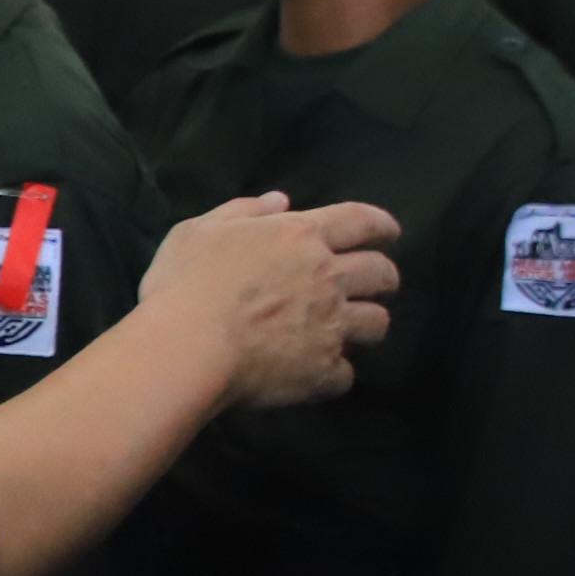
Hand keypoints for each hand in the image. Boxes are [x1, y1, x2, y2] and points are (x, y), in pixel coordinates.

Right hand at [138, 193, 401, 409]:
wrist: (186, 348)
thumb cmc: (185, 285)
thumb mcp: (199, 231)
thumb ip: (243, 211)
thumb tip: (280, 201)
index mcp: (300, 236)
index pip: (361, 221)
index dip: (381, 225)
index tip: (389, 233)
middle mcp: (328, 277)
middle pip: (381, 273)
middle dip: (384, 277)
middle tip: (376, 284)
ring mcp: (331, 325)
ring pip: (377, 323)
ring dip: (368, 325)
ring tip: (353, 332)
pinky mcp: (323, 369)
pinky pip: (345, 374)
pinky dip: (333, 374)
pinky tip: (317, 374)